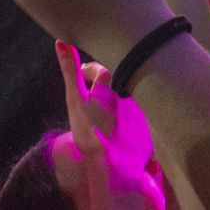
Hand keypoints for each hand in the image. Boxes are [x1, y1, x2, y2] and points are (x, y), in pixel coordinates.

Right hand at [58, 41, 156, 187]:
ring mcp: (142, 109)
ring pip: (125, 100)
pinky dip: (125, 122)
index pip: (99, 70)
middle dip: (103, 91)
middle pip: (115, 84)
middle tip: (92, 106)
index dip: (88, 76)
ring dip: (114, 105)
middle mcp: (132, 91)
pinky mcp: (148, 127)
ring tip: (103, 121)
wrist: (114, 167)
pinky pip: (135, 118)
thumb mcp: (75, 99)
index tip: (82, 86)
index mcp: (114, 82)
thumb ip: (70, 70)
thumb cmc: (90, 131)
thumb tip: (61, 41)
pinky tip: (115, 134)